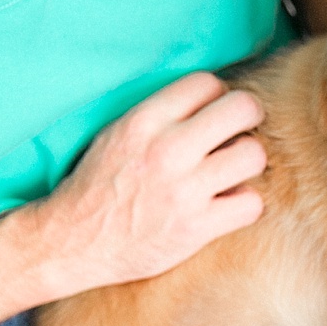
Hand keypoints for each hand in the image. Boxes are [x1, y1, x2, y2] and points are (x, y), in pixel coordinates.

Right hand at [25, 72, 266, 295]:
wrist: (72, 242)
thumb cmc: (97, 185)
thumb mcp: (117, 133)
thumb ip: (160, 114)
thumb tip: (210, 99)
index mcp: (144, 120)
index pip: (207, 82)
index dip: (216, 96)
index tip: (211, 115)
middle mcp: (167, 150)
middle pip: (243, 108)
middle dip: (247, 118)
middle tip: (237, 135)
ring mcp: (184, 191)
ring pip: (254, 155)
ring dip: (248, 163)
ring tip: (231, 172)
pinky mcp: (195, 228)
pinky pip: (251, 204)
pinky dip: (244, 205)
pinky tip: (227, 205)